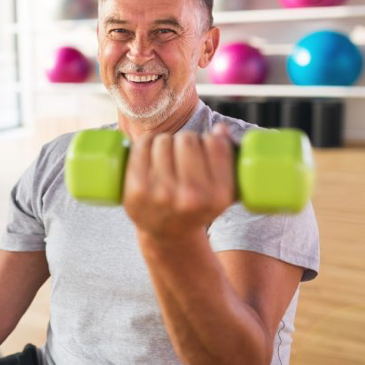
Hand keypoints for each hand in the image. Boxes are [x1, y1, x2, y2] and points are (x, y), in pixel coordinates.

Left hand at [123, 124, 234, 240]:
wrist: (168, 235)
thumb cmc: (197, 205)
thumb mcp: (222, 192)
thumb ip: (227, 160)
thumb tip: (220, 129)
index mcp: (218, 196)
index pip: (215, 144)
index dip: (210, 139)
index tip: (206, 148)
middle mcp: (191, 197)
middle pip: (188, 140)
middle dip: (186, 141)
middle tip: (183, 154)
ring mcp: (161, 194)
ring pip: (164, 140)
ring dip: (166, 142)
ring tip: (168, 156)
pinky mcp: (136, 189)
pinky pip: (142, 145)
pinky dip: (147, 141)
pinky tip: (150, 149)